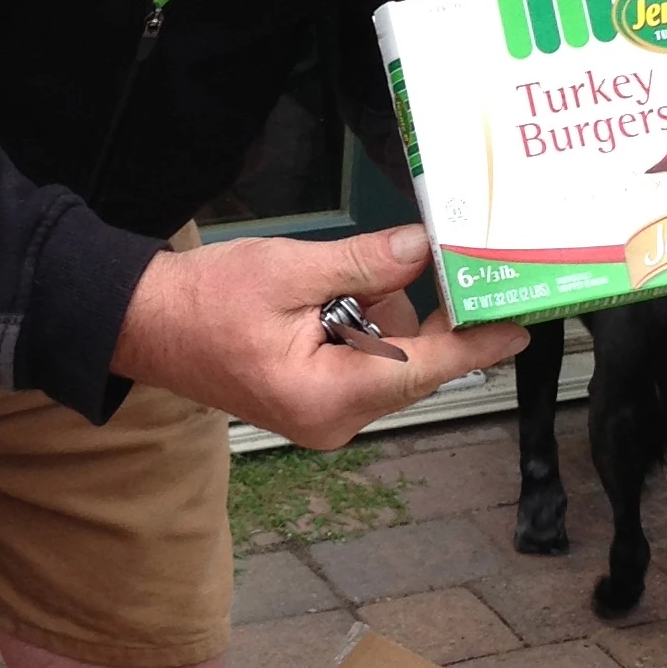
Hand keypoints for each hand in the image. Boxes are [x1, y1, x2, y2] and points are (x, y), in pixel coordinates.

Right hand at [113, 226, 522, 450]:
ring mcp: (326, 414)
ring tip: (344, 277)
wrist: (145, 325)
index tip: (522, 325)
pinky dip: (364, 325)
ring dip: (385, 314)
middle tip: (447, 260)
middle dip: (423, 312)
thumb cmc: (204, 303)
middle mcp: (334, 418)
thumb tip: (423, 249)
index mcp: (328, 396)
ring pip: (391, 360)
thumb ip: (362, 265)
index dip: (478, 342)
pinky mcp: (317, 400)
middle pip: (413, 364)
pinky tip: (337, 293)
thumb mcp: (288, 271)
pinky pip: (366, 362)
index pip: (425, 368)